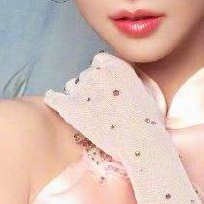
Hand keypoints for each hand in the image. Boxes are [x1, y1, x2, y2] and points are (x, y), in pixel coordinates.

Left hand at [43, 51, 168, 166]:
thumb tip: (125, 81)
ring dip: (78, 95)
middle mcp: (97, 73)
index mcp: (116, 66)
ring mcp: (82, 89)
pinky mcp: (69, 107)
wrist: (139, 141)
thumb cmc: (149, 121)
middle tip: (99, 104)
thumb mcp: (146, 92)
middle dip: (91, 87)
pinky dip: (54, 99)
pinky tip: (56, 102)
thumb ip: (131, 81)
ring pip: (72, 86)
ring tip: (86, 111)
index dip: (102, 74)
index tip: (107, 86)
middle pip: (87, 75)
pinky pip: (54, 97)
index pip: (100, 61)